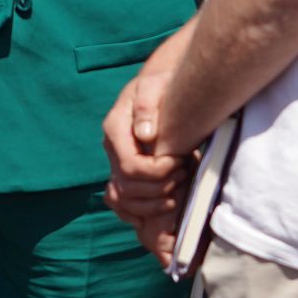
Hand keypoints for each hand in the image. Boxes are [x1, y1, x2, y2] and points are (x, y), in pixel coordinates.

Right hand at [103, 67, 193, 260]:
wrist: (159, 87)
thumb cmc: (159, 85)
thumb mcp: (153, 86)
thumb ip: (146, 107)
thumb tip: (145, 135)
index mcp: (115, 129)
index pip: (130, 167)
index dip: (157, 173)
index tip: (180, 163)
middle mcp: (112, 149)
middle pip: (127, 187)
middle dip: (160, 188)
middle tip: (185, 173)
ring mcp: (117, 161)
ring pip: (124, 200)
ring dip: (155, 202)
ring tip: (180, 186)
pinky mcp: (126, 172)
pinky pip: (122, 203)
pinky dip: (140, 212)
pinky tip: (163, 207)